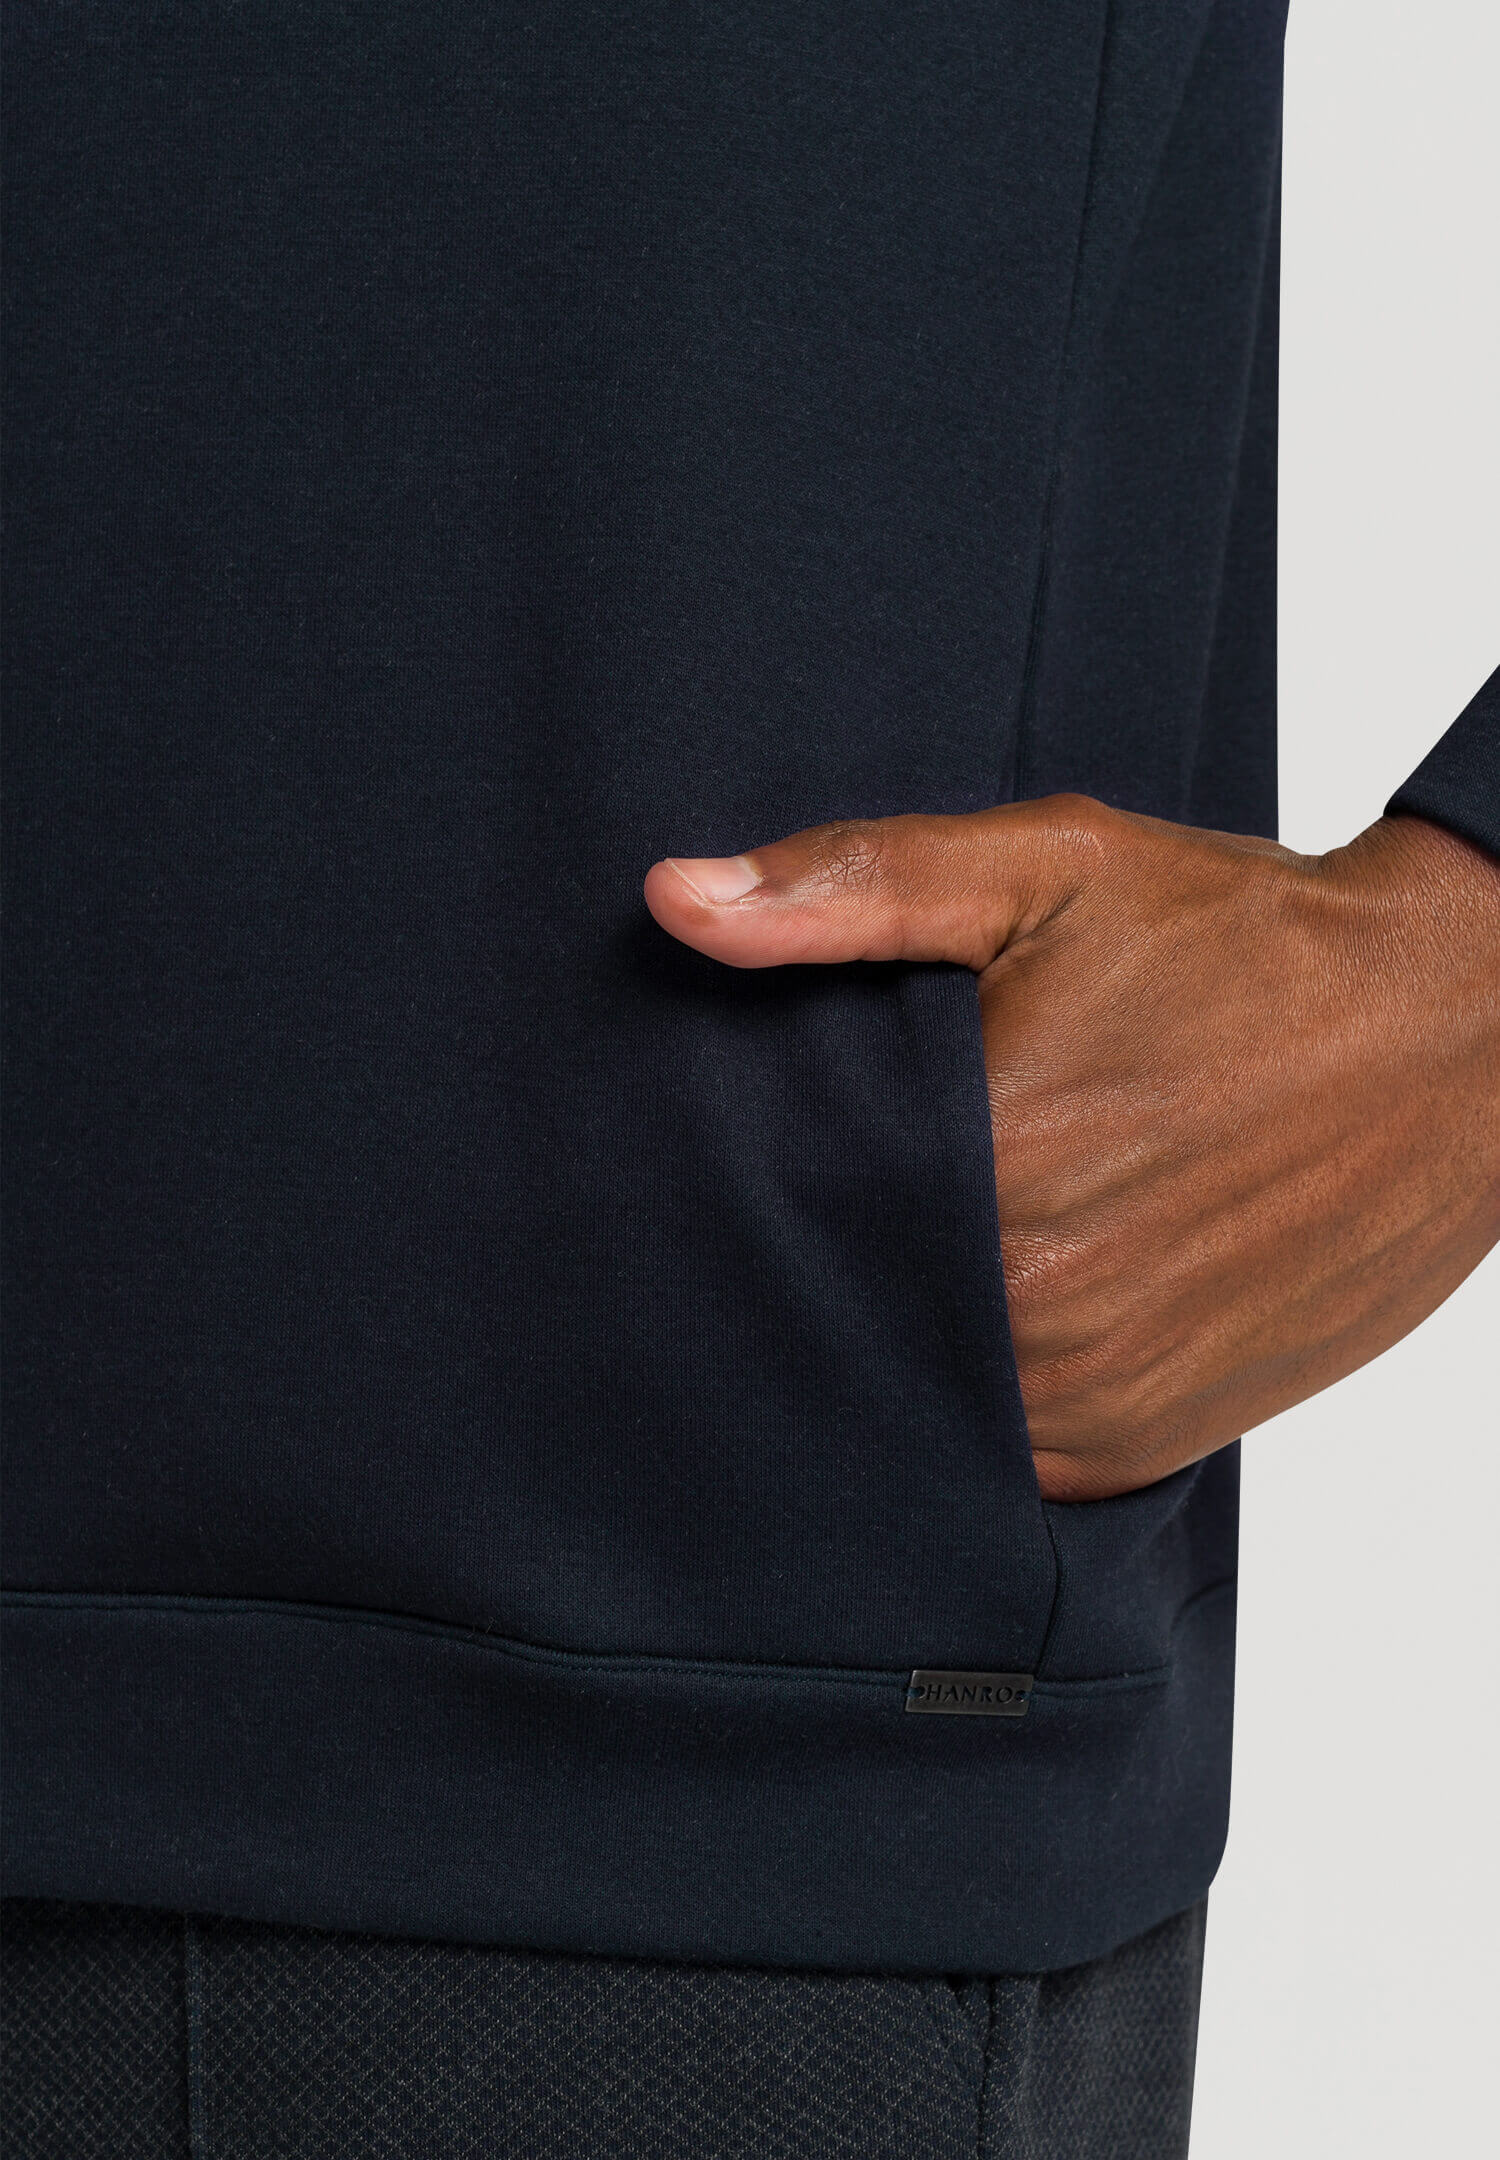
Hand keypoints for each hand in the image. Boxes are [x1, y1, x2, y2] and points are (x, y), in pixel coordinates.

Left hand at [644, 798, 1499, 1499]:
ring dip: (897, 1348)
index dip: (742, 1205)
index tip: (721, 1176)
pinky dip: (986, 1400)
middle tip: (824, 1216)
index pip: (786, 1224)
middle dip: (818, 1276)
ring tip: (913, 1263)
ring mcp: (1103, 1390)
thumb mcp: (1051, 871)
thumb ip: (858, 887)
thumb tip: (679, 899)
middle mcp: (1041, 1304)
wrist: (1457, 1030)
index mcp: (990, 1162)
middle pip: (846, 1320)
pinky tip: (995, 1320)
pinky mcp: (1157, 1440)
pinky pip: (1013, 1455)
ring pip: (923, 1397)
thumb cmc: (1249, 944)